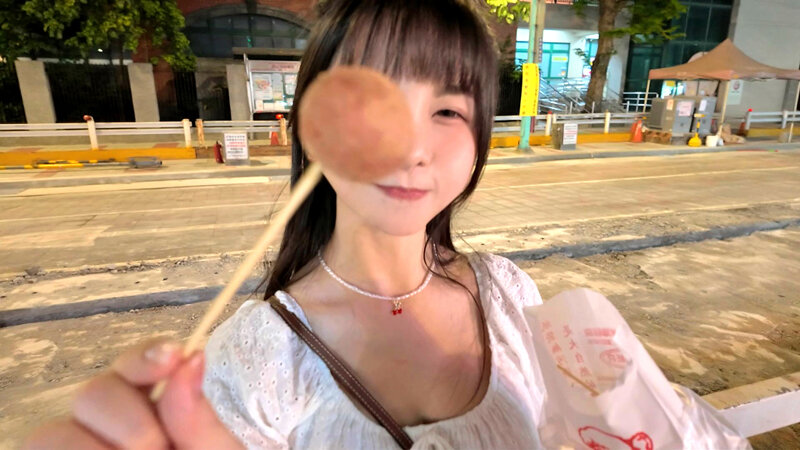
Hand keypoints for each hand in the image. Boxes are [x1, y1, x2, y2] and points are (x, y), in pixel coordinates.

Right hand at [24, 339, 242, 449]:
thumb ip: (200, 424)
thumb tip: (190, 357)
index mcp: (157, 415)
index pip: (138, 365)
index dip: (146, 356)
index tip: (171, 358)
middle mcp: (111, 433)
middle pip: (93, 393)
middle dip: (126, 418)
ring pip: (50, 433)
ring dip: (91, 449)